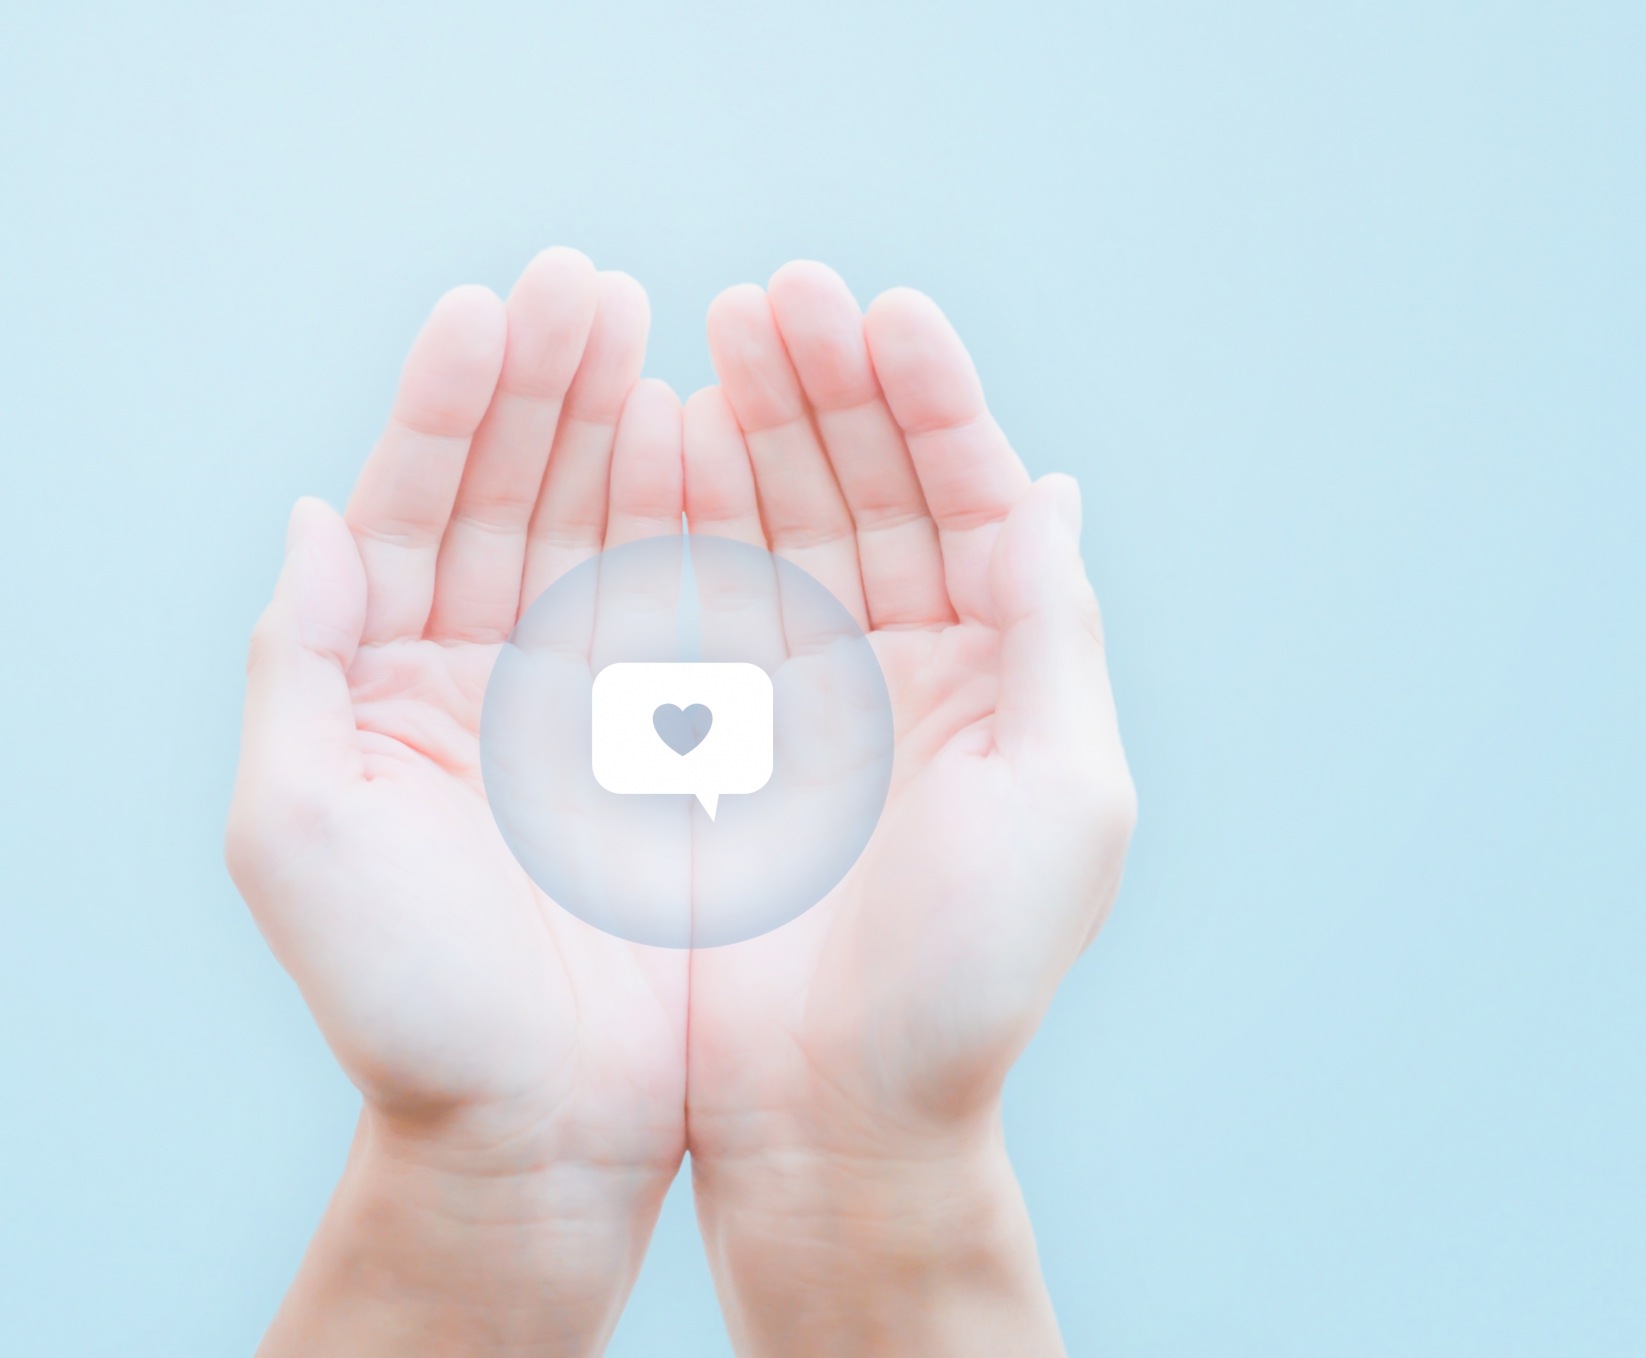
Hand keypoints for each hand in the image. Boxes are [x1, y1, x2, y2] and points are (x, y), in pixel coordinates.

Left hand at [226, 249, 691, 1354]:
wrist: (541, 1134)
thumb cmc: (408, 1011)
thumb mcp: (298, 836)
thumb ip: (295, 666)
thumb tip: (311, 514)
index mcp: (381, 685)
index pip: (409, 509)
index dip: (445, 406)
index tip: (489, 308)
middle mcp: (475, 677)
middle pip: (508, 493)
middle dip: (544, 383)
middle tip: (587, 281)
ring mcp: (576, 703)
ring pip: (597, 528)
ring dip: (620, 423)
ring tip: (652, 321)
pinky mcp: (669, 744)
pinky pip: (682, 606)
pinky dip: (695, 518)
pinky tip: (708, 435)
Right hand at [681, 264, 1135, 1354]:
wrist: (835, 1120)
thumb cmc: (966, 982)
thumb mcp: (1061, 797)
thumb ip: (1055, 632)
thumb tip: (1056, 486)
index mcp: (1003, 677)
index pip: (972, 500)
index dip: (930, 401)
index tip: (879, 310)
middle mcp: (913, 672)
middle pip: (872, 490)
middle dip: (830, 387)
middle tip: (778, 292)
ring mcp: (814, 699)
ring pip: (785, 526)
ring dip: (756, 426)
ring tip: (715, 332)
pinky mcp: (721, 740)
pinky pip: (704, 600)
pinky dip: (686, 516)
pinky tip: (661, 438)